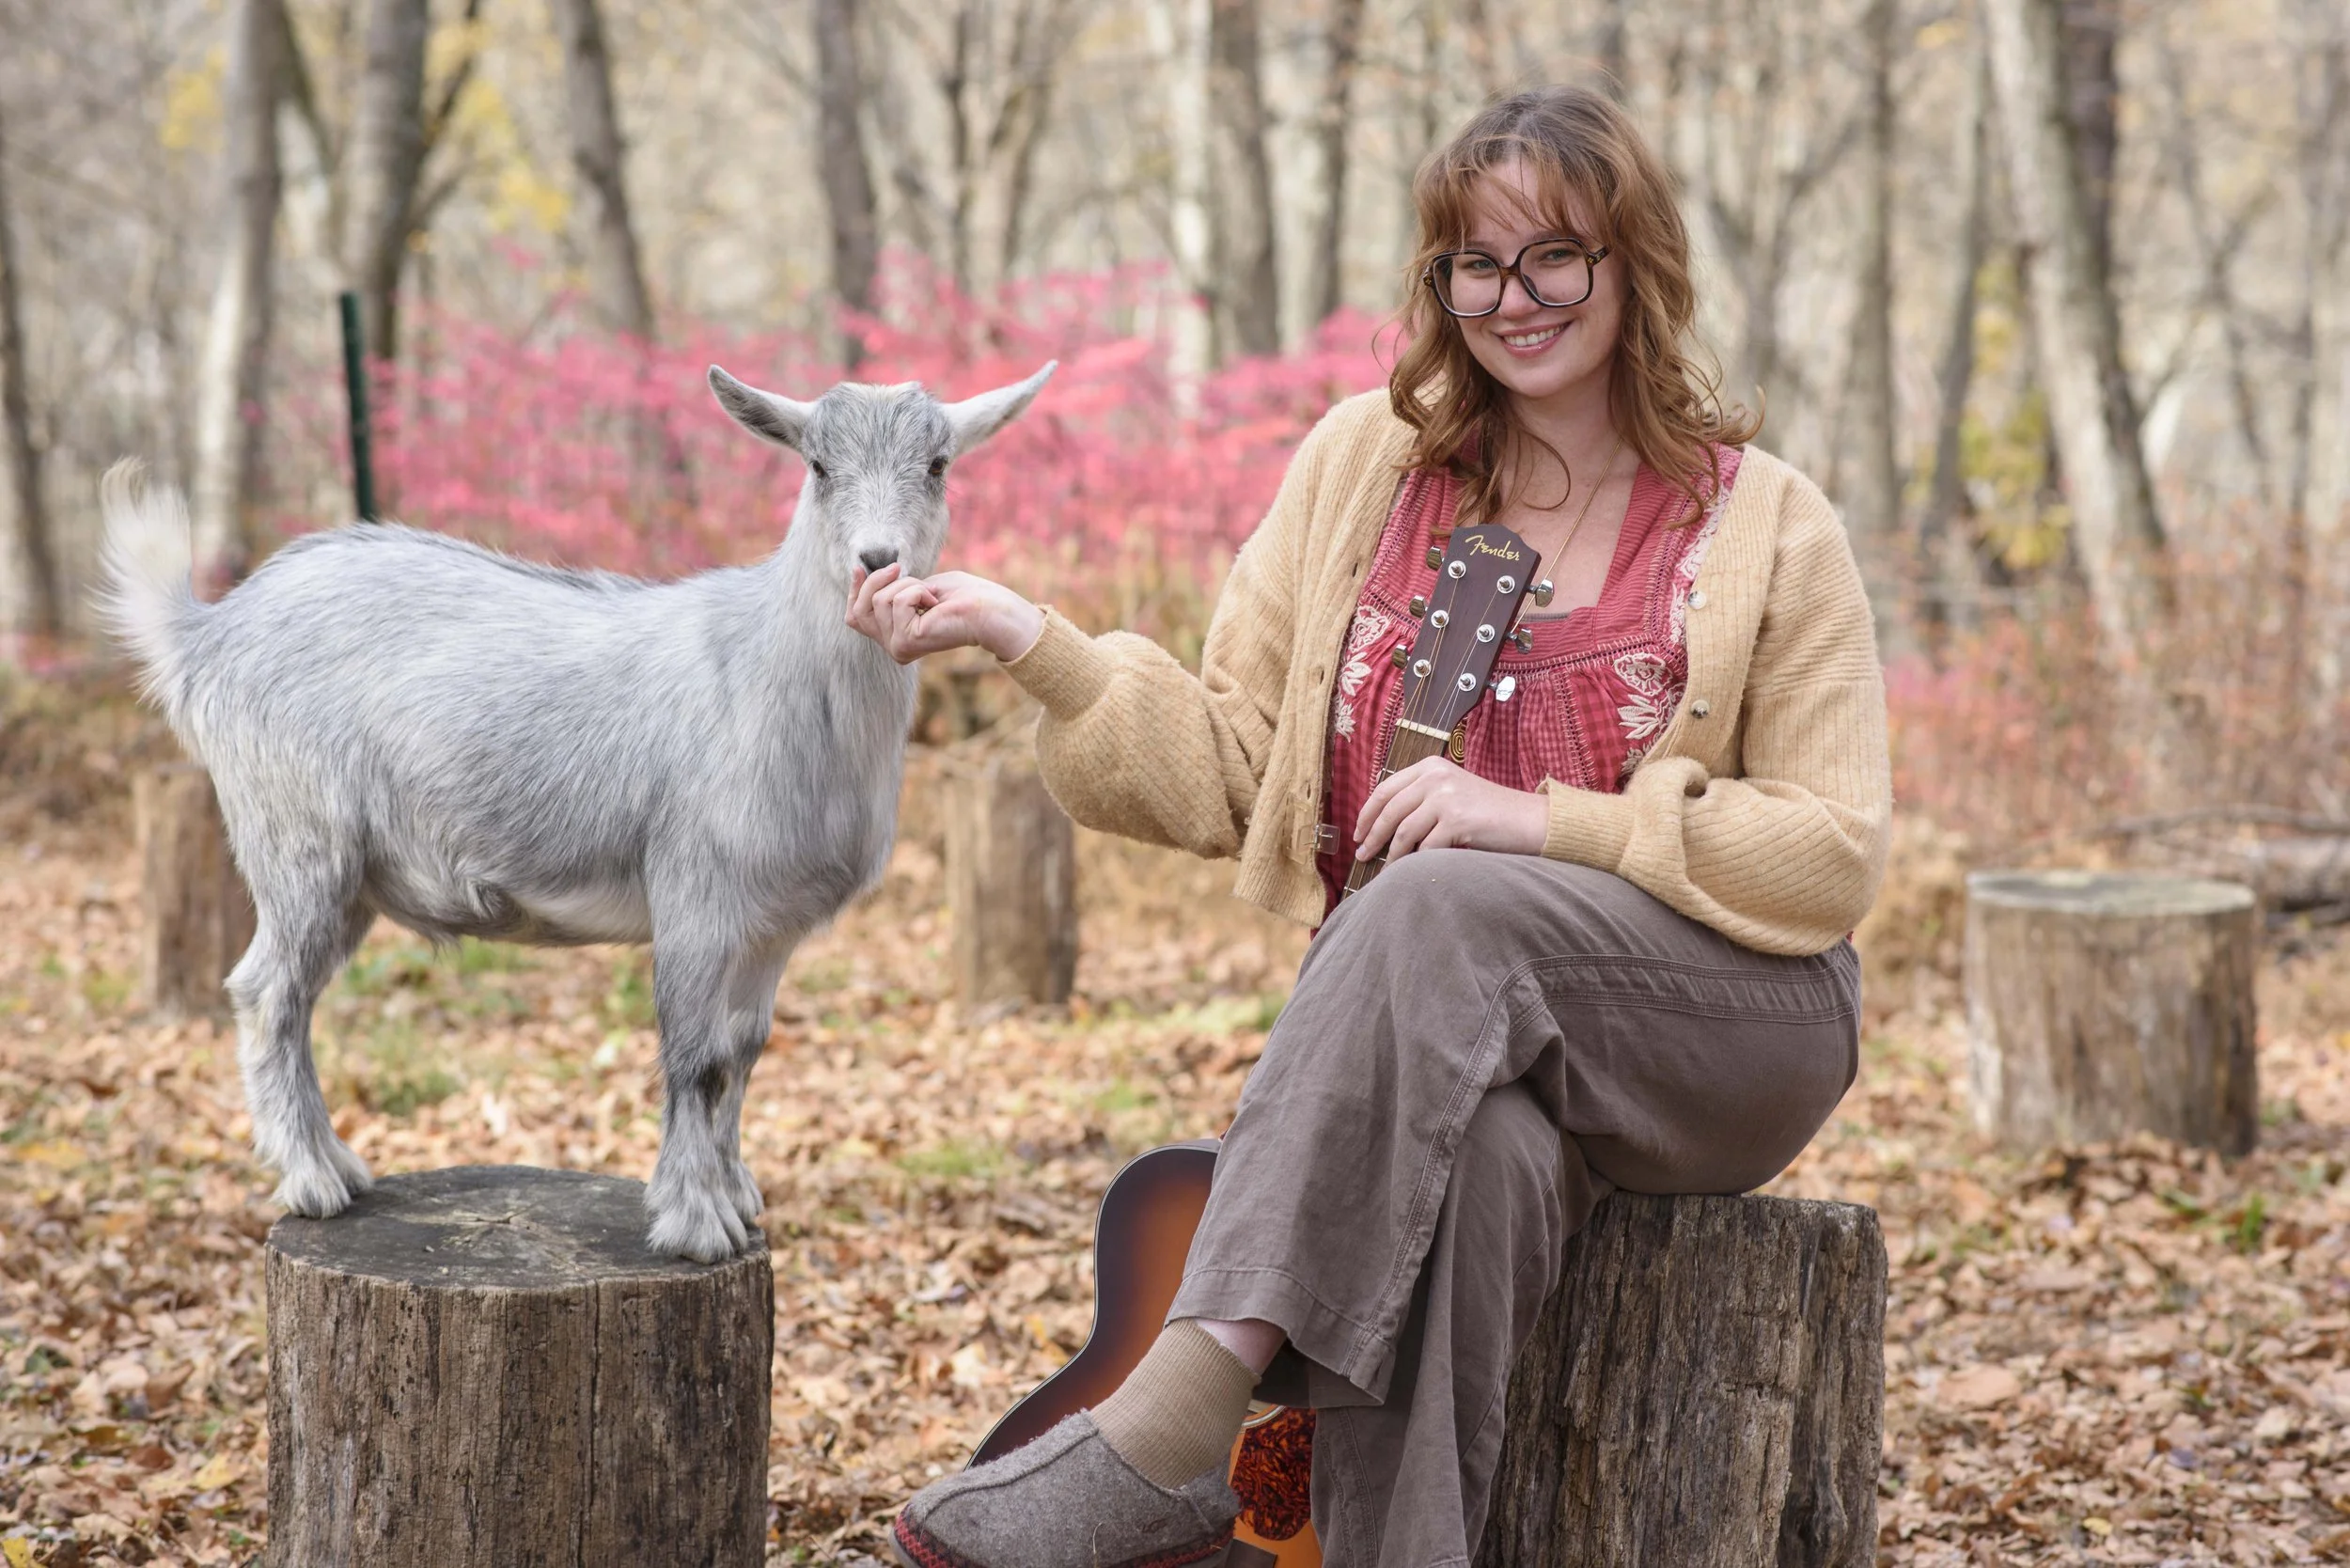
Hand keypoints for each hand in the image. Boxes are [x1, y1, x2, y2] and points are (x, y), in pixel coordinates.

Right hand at [846, 565, 1044, 664]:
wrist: (988, 609)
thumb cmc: (961, 595)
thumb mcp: (916, 585)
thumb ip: (888, 586)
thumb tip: (855, 570)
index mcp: (894, 637)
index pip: (855, 617)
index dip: (855, 591)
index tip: (859, 568)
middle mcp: (893, 648)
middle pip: (859, 609)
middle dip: (877, 581)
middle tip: (901, 571)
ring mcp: (898, 647)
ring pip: (880, 600)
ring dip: (908, 585)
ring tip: (932, 595)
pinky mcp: (907, 641)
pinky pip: (897, 601)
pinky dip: (918, 591)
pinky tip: (937, 603)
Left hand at [1355, 756, 1548, 860]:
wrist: (1527, 819)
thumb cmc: (1488, 812)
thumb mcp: (1451, 792)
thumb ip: (1421, 798)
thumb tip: (1381, 824)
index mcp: (1430, 767)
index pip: (1385, 789)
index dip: (1367, 813)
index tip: (1358, 832)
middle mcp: (1436, 777)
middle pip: (1390, 810)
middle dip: (1372, 835)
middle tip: (1362, 854)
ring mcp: (1446, 797)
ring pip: (1404, 831)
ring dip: (1391, 853)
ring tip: (1385, 867)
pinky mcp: (1457, 820)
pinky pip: (1425, 847)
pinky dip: (1416, 861)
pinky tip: (1412, 870)